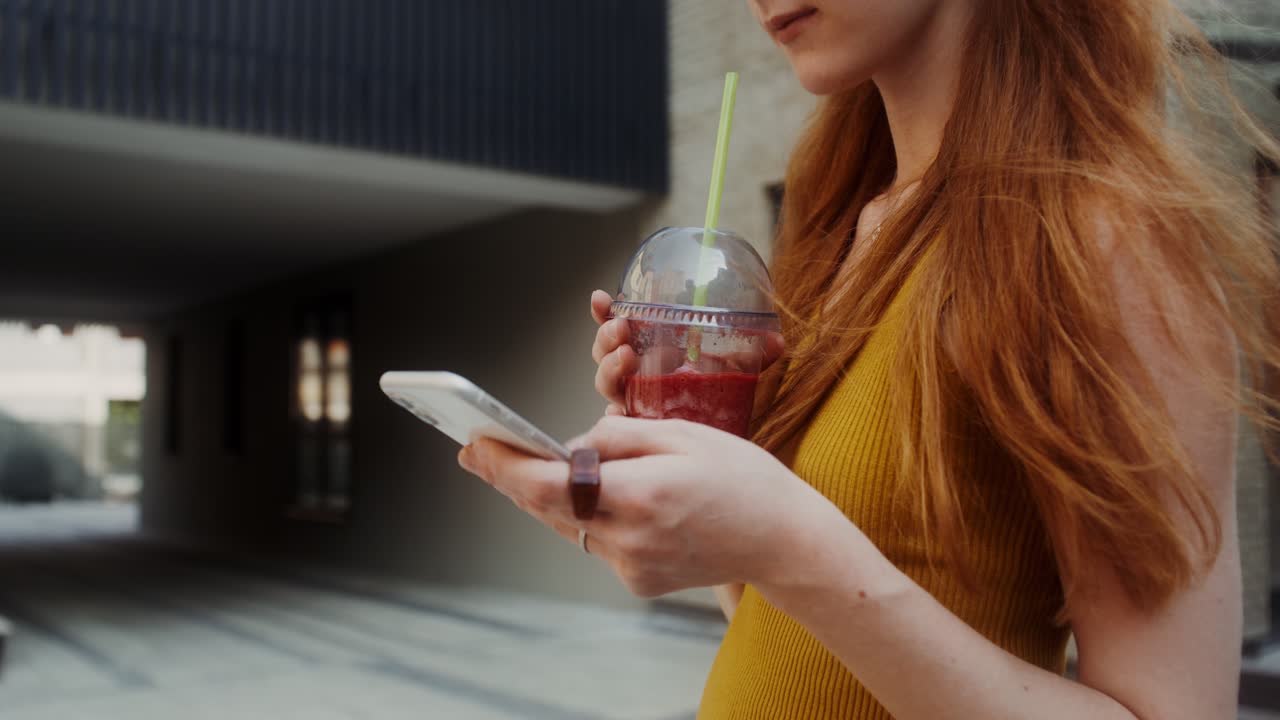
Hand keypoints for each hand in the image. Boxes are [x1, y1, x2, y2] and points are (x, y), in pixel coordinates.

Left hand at [457, 416, 821, 596]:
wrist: (785, 540)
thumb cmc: (742, 479)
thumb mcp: (684, 434)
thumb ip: (620, 436)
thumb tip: (573, 445)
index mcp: (640, 494)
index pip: (549, 484)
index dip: (504, 465)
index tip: (474, 445)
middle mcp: (629, 539)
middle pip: (548, 508)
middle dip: (513, 477)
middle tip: (478, 451)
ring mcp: (632, 566)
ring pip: (570, 526)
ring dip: (548, 497)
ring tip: (521, 466)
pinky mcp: (639, 581)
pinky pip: (598, 542)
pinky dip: (590, 516)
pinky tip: (594, 496)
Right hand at [589, 289, 786, 415]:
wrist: (730, 452)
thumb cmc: (725, 403)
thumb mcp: (739, 371)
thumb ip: (755, 354)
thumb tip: (776, 340)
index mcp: (652, 356)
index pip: (621, 330)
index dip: (605, 314)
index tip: (600, 298)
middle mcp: (639, 379)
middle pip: (607, 355)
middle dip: (606, 338)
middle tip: (621, 329)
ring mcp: (638, 405)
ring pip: (608, 386)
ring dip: (609, 368)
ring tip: (624, 356)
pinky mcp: (643, 431)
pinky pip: (621, 425)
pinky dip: (616, 417)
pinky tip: (618, 410)